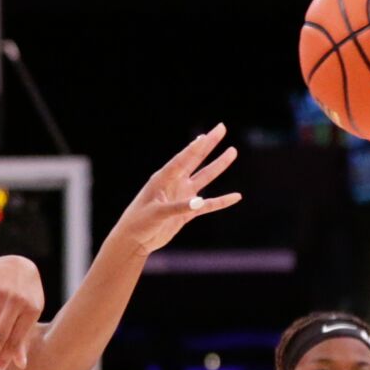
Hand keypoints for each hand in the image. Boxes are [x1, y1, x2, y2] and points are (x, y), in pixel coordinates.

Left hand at [111, 124, 241, 257]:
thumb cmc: (139, 223)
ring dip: (218, 166)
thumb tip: (200, 202)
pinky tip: (236, 197)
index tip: (208, 134)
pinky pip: (208, 205)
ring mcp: (181, 197)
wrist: (134, 241)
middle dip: (208, 145)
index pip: (182, 159)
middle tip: (221, 128)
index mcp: (162, 179)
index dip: (196, 147)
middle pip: (195, 160)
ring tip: (232, 151)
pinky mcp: (186, 213)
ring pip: (204, 178)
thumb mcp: (157, 213)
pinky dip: (221, 201)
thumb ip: (178, 207)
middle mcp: (173, 184)